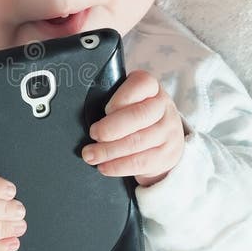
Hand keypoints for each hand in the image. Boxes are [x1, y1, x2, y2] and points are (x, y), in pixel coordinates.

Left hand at [81, 70, 184, 186]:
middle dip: (110, 128)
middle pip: (138, 116)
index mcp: (152, 88)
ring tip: (91, 155)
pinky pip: (140, 162)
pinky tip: (104, 166)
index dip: (120, 98)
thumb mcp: (129, 101)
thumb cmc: (137, 117)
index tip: (105, 109)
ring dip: (108, 151)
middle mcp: (163, 107)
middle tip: (94, 134)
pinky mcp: (166, 155)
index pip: (140, 84)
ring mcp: (168, 132)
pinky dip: (118, 166)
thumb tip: (83, 112)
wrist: (166, 140)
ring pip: (137, 142)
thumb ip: (112, 100)